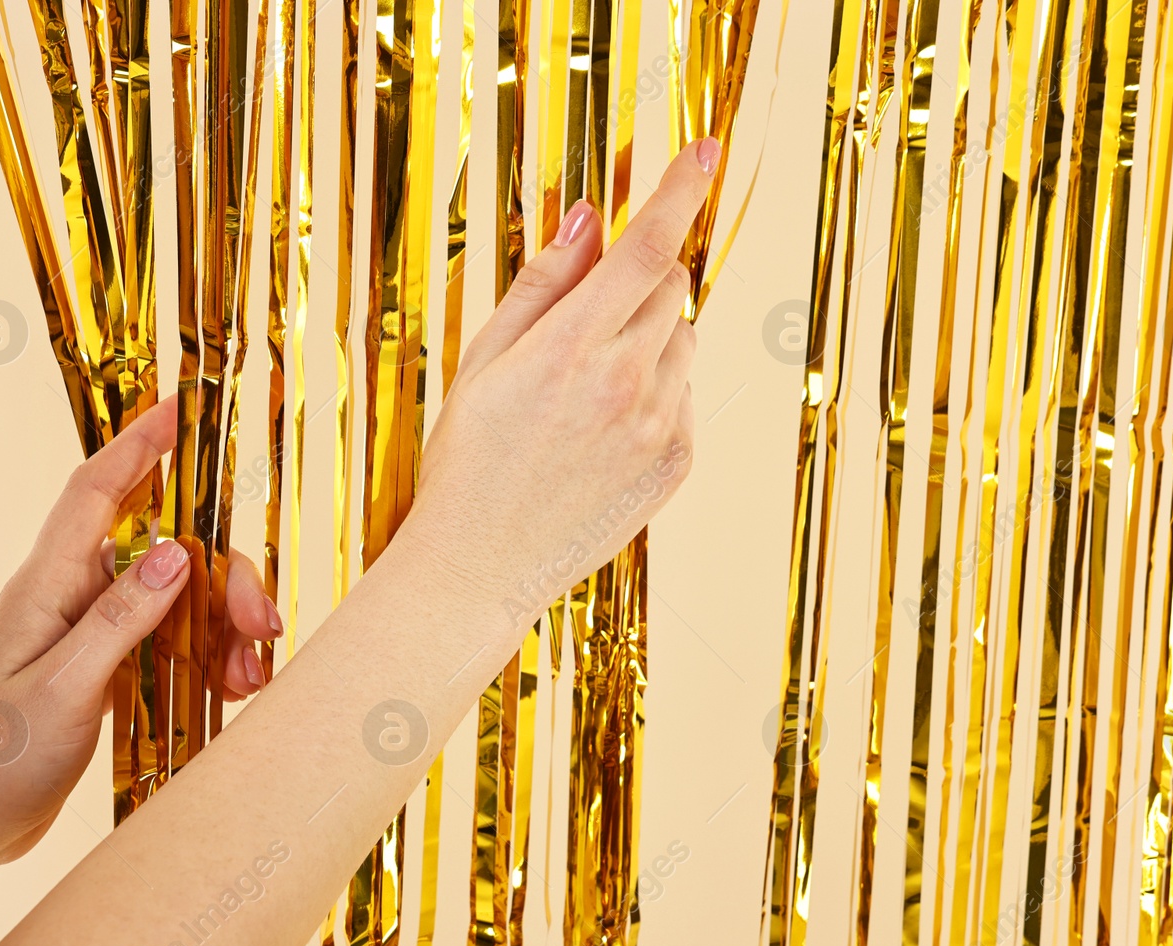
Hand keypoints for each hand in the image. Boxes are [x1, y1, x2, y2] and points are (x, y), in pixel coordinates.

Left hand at [0, 398, 280, 867]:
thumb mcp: (62, 688)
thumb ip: (121, 618)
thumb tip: (178, 553)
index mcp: (49, 585)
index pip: (97, 491)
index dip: (140, 443)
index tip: (183, 407)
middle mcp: (74, 596)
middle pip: (169, 551)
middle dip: (226, 578)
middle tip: (262, 625)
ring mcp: (94, 632)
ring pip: (183, 599)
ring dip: (227, 629)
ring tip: (250, 677)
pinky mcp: (110, 669)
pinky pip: (177, 643)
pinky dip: (213, 660)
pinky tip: (233, 690)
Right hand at [405, 140, 714, 625]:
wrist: (480, 566)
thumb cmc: (469, 460)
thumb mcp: (485, 361)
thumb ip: (544, 284)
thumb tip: (590, 217)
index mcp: (571, 350)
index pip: (644, 249)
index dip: (677, 192)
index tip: (703, 152)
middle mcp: (627, 385)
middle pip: (668, 288)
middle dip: (636, 282)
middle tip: (584, 322)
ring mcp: (659, 427)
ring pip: (682, 340)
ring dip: (648, 339)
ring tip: (586, 391)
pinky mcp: (678, 463)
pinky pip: (684, 395)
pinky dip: (656, 391)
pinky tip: (602, 431)